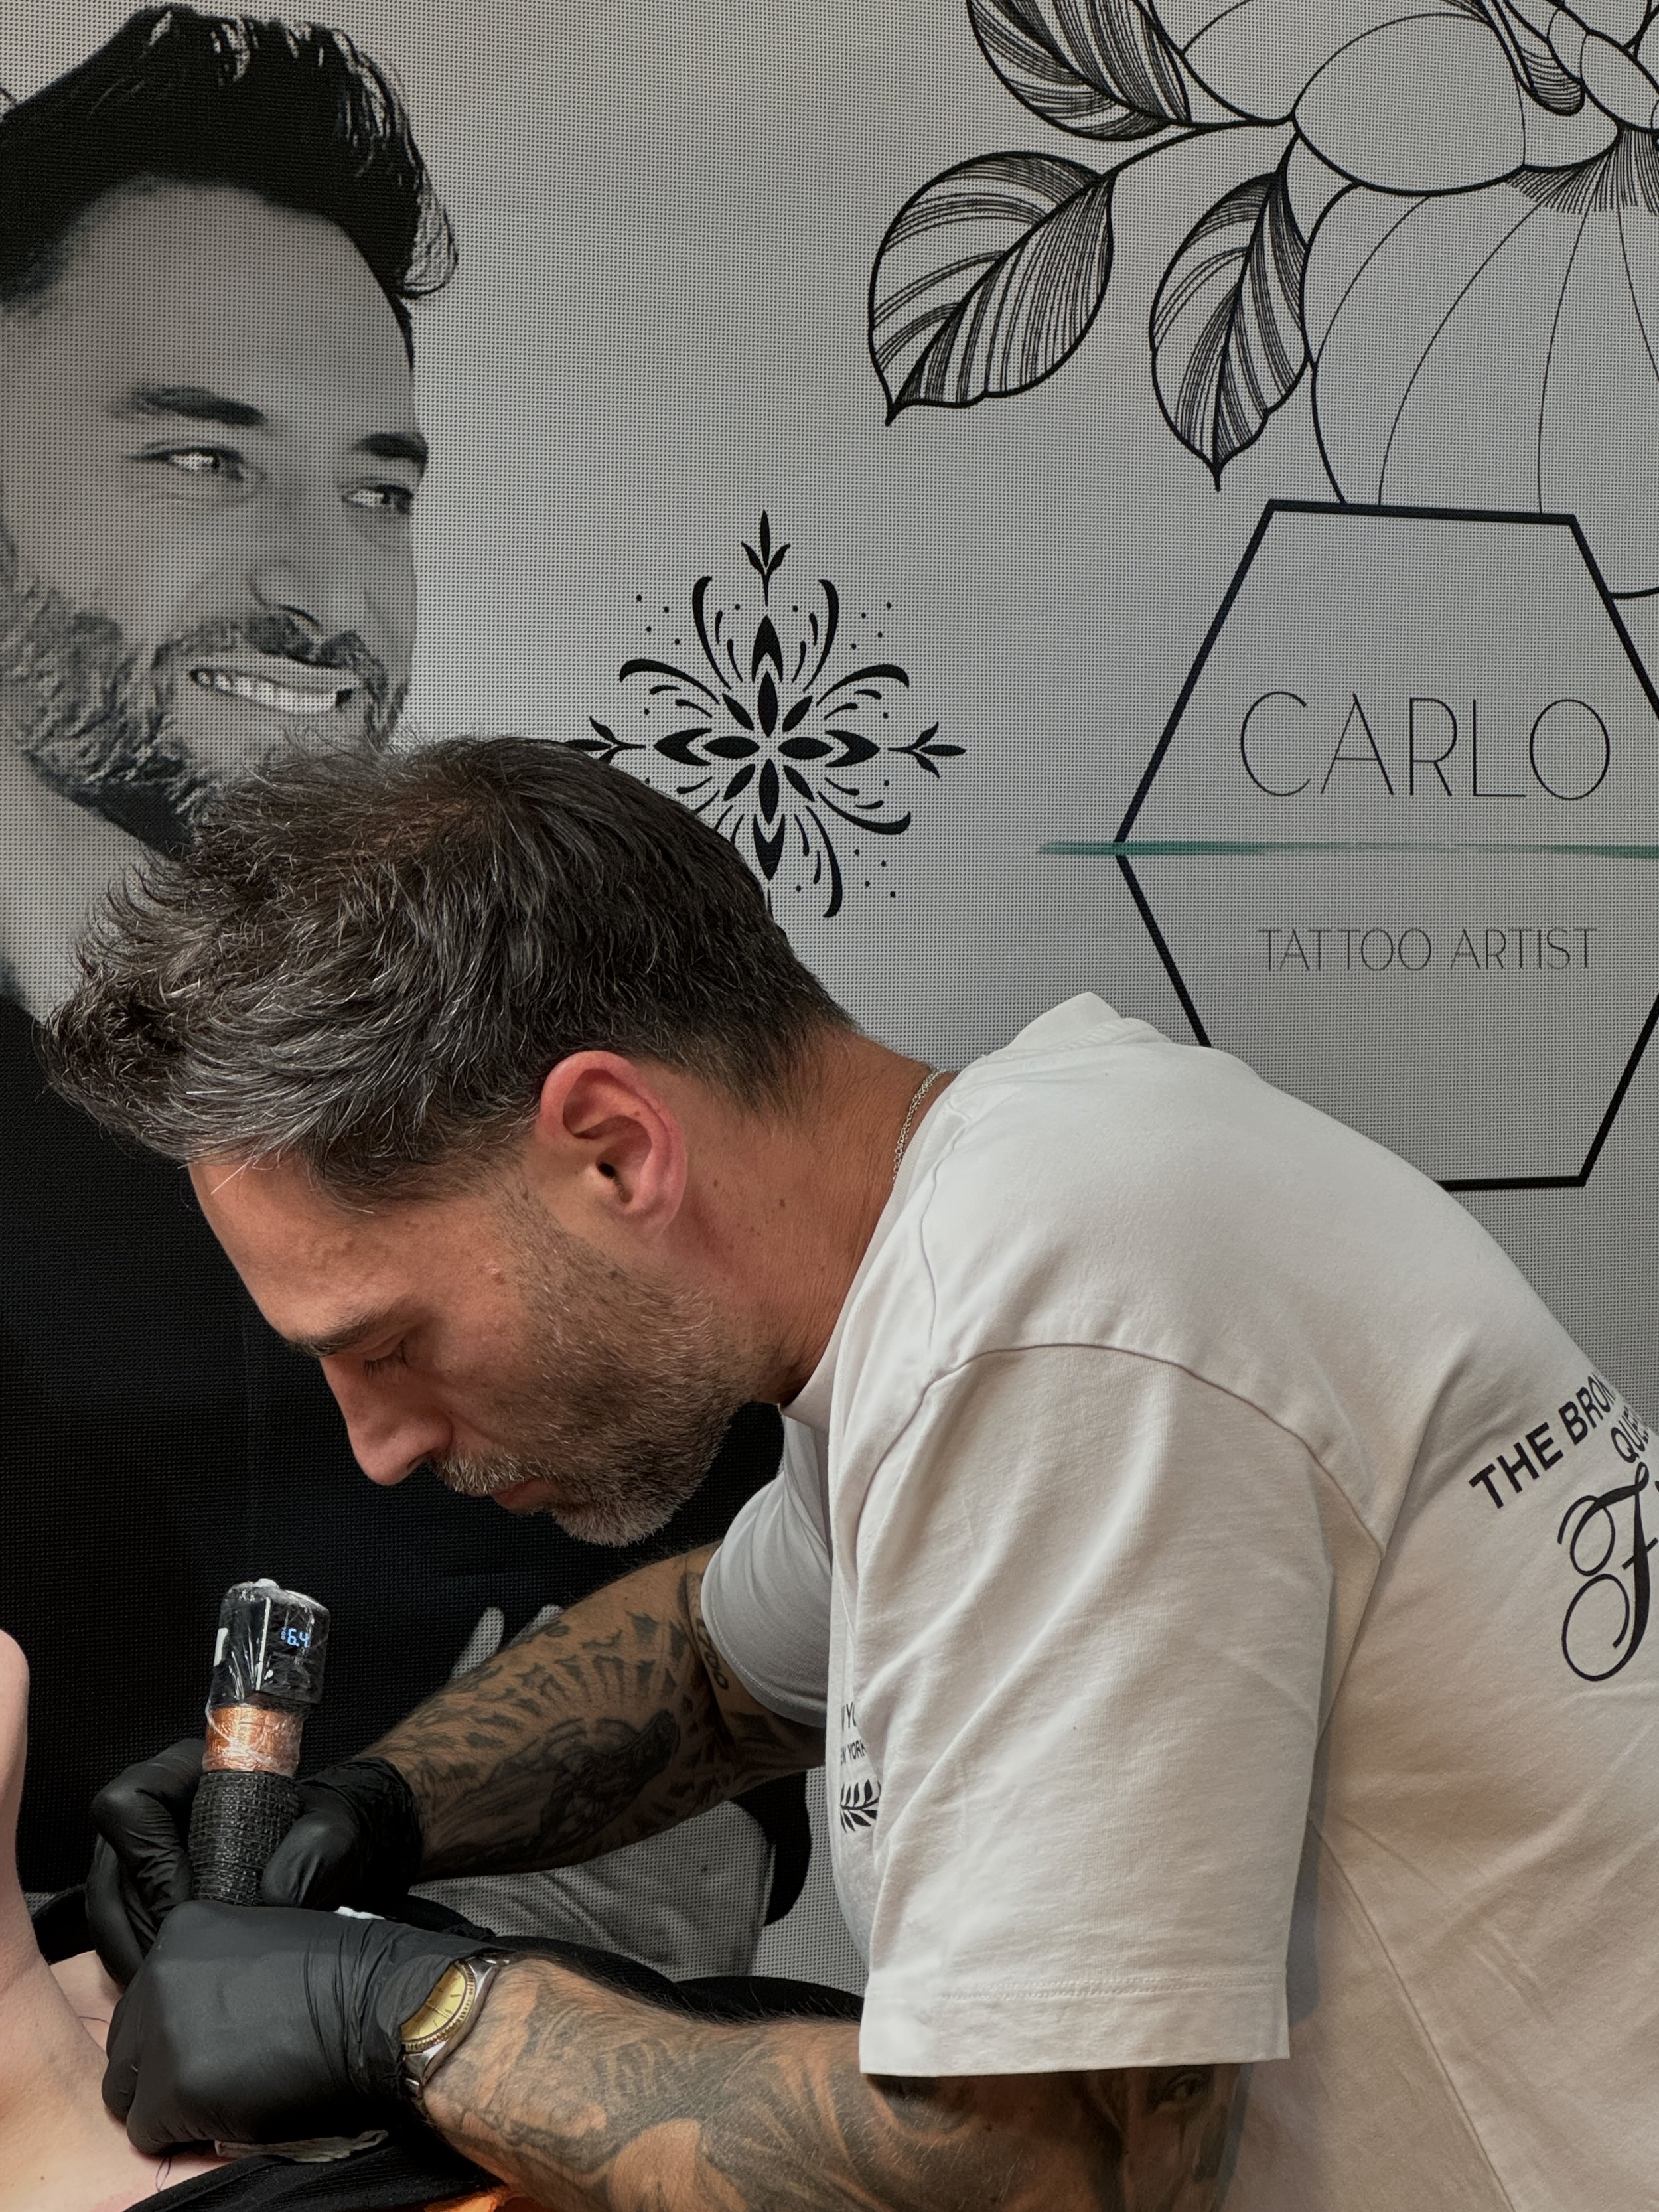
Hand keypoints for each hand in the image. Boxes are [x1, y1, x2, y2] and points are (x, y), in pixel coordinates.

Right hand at [88, 1748, 424, 1984]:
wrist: (325, 1858)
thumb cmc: (324, 1833)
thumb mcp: (333, 1833)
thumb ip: (313, 1851)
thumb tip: (273, 1894)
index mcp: (189, 1771)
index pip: (130, 1803)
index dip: (149, 1858)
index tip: (188, 1905)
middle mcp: (155, 1809)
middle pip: (109, 1866)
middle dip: (138, 1923)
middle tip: (176, 1963)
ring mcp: (141, 1852)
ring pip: (105, 1905)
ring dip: (132, 1950)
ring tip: (171, 1982)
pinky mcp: (142, 1892)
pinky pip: (116, 1930)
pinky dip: (137, 1961)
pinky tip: (167, 1983)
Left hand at [102, 1900, 486, 2153]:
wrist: (377, 2007)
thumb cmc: (340, 1974)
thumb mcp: (262, 1940)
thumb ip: (215, 1967)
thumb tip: (195, 2013)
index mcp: (181, 1929)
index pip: (147, 1997)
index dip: (178, 2028)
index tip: (214, 2041)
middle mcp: (159, 1973)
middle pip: (127, 2044)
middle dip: (162, 2067)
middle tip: (217, 2075)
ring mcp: (162, 2031)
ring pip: (128, 2092)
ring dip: (169, 2101)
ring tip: (226, 2095)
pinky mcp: (171, 2088)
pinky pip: (149, 2133)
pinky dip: (184, 2135)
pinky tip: (231, 2114)